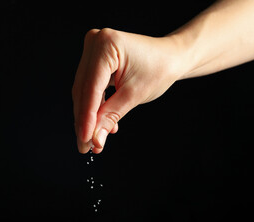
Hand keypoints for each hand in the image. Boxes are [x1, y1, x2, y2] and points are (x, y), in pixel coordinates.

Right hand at [72, 28, 183, 153]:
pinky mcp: (94, 58)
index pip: (90, 88)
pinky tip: (101, 123)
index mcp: (106, 45)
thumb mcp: (133, 96)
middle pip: (83, 90)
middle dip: (85, 120)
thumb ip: (110, 117)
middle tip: (85, 146)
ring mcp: (93, 48)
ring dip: (88, 116)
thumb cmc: (158, 70)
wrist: (170, 57)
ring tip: (94, 139)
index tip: (84, 141)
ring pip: (83, 90)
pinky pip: (89, 86)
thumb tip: (94, 140)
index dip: (87, 118)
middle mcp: (95, 42)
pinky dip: (95, 106)